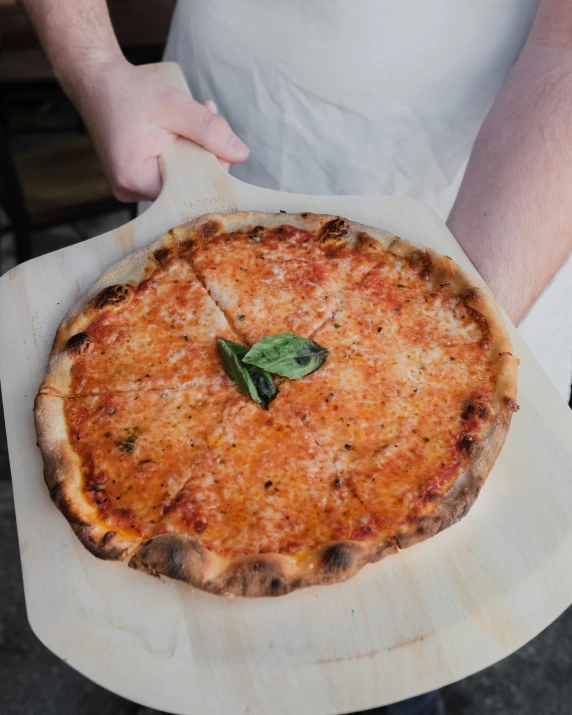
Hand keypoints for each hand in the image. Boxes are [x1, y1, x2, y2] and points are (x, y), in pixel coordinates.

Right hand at [74, 60, 248, 201]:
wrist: (96, 80)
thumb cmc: (128, 91)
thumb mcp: (175, 106)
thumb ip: (209, 130)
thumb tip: (242, 154)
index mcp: (136, 180)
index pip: (189, 193)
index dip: (211, 172)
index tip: (221, 146)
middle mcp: (130, 191)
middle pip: (186, 187)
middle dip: (205, 155)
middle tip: (211, 116)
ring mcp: (131, 187)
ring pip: (180, 178)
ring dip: (194, 149)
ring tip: (197, 113)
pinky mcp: (135, 179)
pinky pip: (168, 172)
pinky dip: (181, 151)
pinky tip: (182, 126)